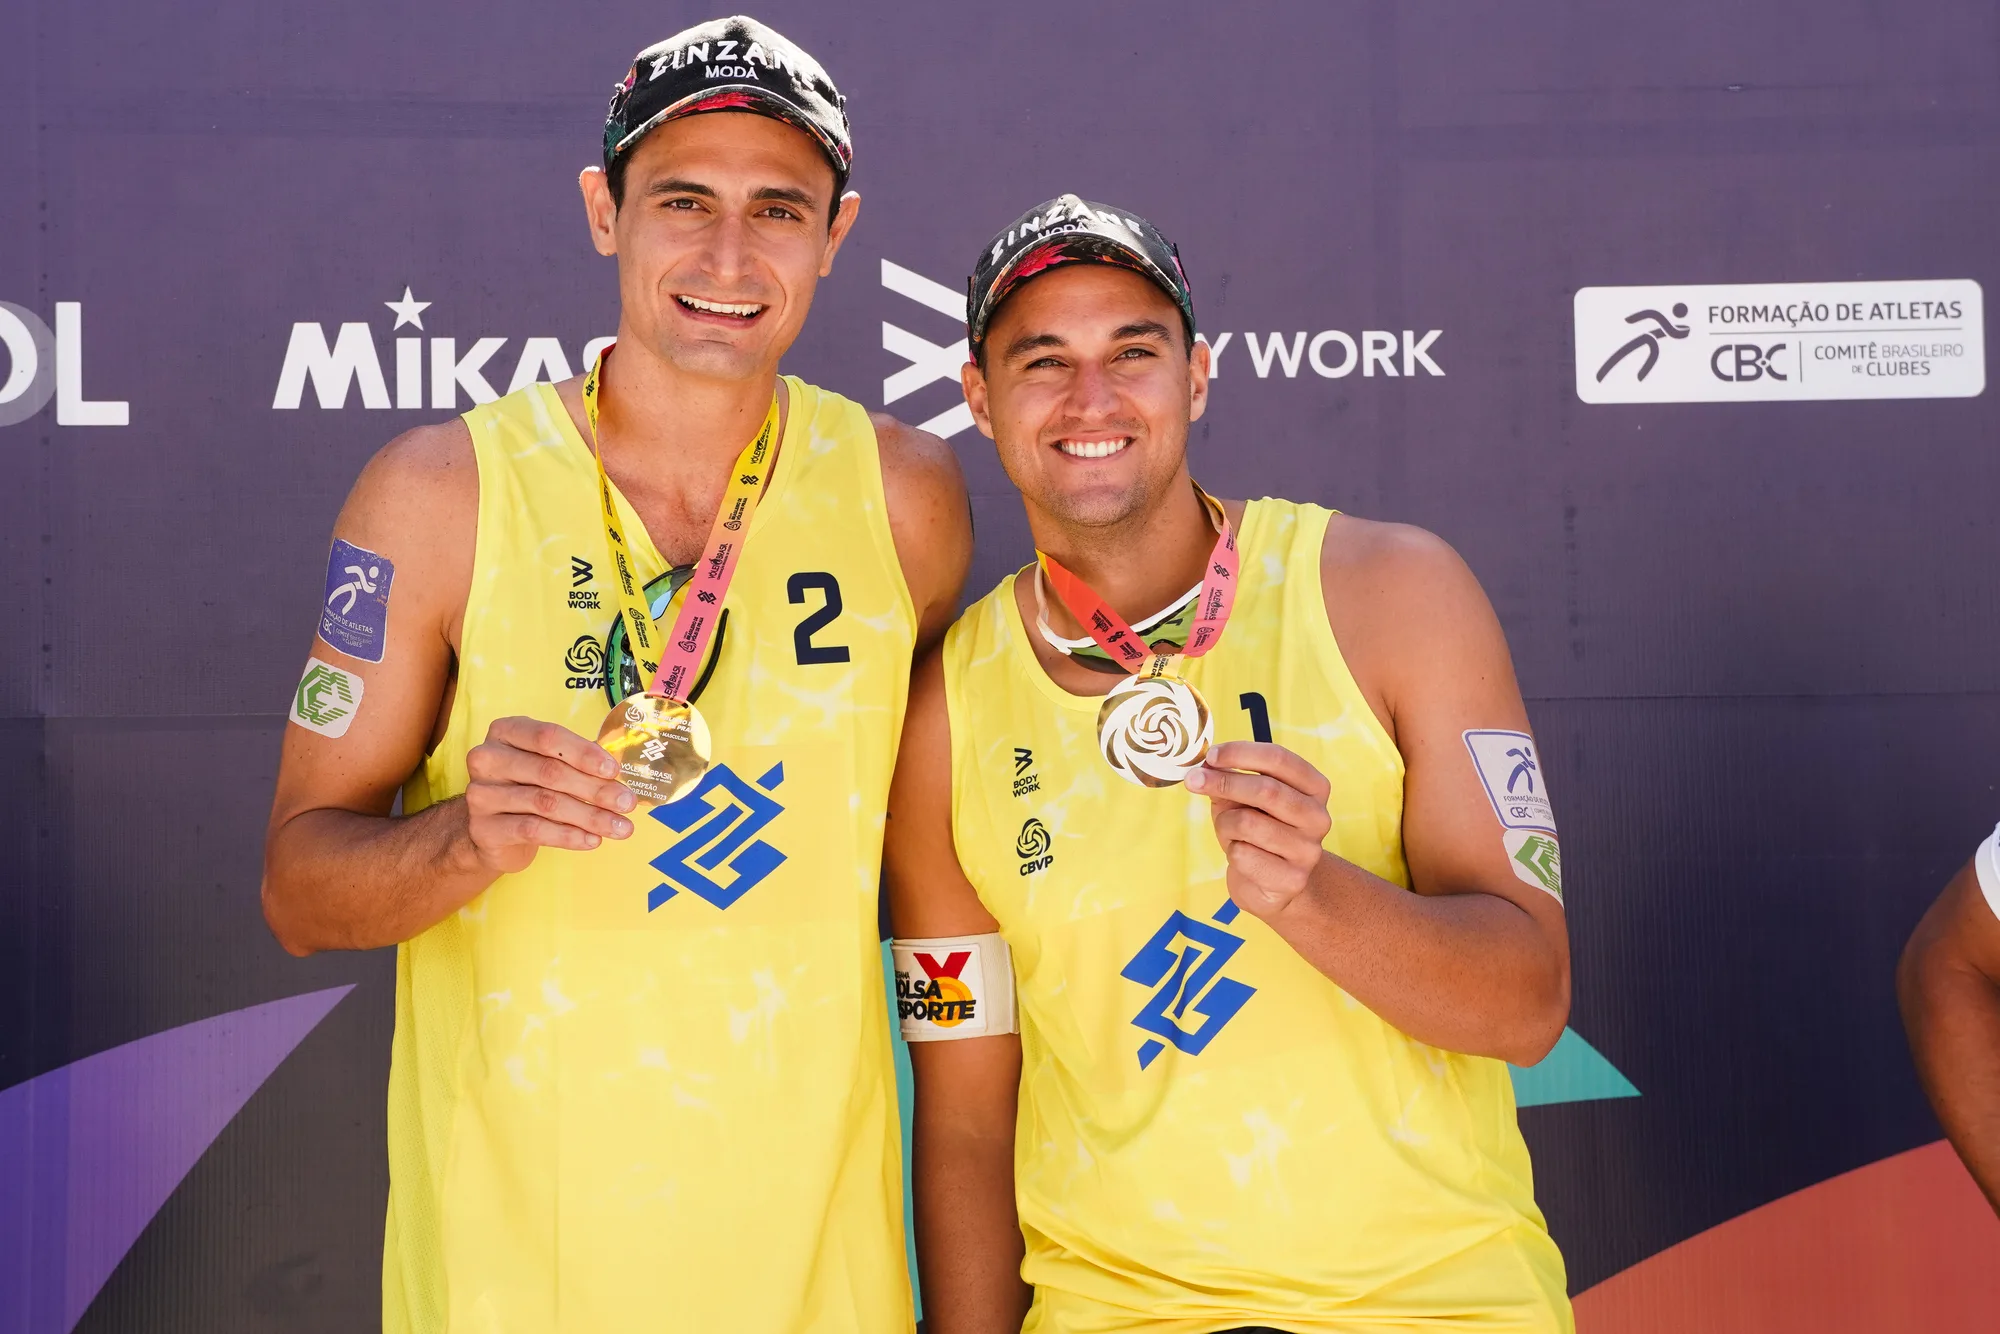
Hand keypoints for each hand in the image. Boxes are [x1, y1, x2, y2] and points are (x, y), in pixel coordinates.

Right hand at [460, 716, 636, 873]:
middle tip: (626, 803)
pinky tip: (592, 840)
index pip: (548, 737)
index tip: (614, 770)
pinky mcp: (485, 827)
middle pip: (550, 772)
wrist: (491, 831)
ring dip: (590, 816)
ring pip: (546, 803)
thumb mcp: (548, 765)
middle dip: (595, 789)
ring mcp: (482, 794)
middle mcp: (488, 758)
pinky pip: (534, 830)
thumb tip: (617, 773)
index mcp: (506, 732)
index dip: (584, 753)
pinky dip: (568, 835)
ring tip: (619, 827)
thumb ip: (577, 762)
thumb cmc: (527, 787)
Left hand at [1185, 741, 1332, 919]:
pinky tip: (1242, 856)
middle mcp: (1318, 817)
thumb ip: (1229, 779)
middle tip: (1193, 780)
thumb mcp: (1243, 799)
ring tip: (1228, 831)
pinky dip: (1230, 851)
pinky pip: (1242, 855)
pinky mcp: (1292, 879)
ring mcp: (1308, 850)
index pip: (1280, 759)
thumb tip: (1205, 768)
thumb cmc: (1256, 832)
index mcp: (1314, 787)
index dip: (1241, 753)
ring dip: (1224, 823)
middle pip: (1267, 790)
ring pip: (1248, 823)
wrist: (1271, 886)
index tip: (1210, 755)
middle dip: (1224, 782)